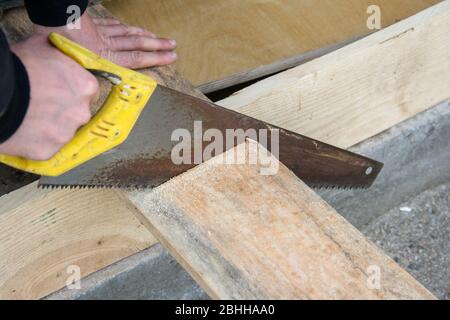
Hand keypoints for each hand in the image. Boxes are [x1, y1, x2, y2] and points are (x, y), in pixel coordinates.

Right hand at [0, 35, 98, 160]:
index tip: (57, 88)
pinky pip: (45, 147)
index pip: (88, 91)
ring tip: (27, 117)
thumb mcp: (43, 46)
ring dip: (50, 126)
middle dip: (62, 109)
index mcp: (86, 87)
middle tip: (40, 103)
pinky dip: (35, 141)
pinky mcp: (49, 150)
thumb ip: (61, 52)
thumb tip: (63, 50)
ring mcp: (66, 134)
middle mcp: (82, 113)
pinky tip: (22, 130)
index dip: (71, 89)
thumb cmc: (19, 65)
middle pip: (77, 113)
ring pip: (62, 132)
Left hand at [34, 12, 176, 68]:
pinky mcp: (95, 25)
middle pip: (137, 45)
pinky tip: (133, 28)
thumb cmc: (58, 45)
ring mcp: (102, 34)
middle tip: (173, 46)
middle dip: (157, 46)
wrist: (53, 18)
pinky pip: (116, 26)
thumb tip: (90, 89)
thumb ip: (86, 77)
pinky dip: (127, 27)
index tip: (171, 57)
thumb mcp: (72, 68)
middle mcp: (108, 45)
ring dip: (146, 35)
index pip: (136, 59)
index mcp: (105, 58)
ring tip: (159, 37)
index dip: (155, 58)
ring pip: (129, 34)